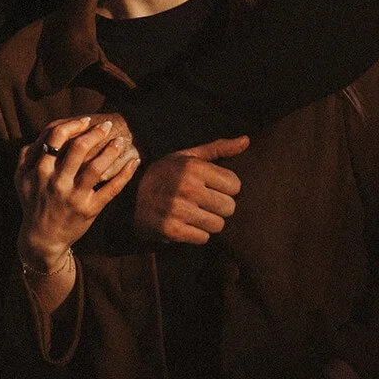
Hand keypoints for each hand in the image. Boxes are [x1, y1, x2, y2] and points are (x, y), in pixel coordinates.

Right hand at [15, 114, 139, 266]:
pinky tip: (134, 162)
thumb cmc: (33, 204)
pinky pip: (111, 189)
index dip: (72, 125)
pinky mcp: (89, 210)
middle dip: (95, 132)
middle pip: (78, 148)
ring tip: (121, 140)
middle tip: (107, 125)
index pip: (56, 138)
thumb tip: (39, 136)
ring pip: (96, 167)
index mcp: (40, 171)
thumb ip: (26, 156)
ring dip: (112, 150)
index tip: (85, 120)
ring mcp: (74, 197)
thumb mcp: (21, 180)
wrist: (42, 239)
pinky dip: (125, 174)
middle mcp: (56, 183)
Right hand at [133, 135, 249, 245]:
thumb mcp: (189, 156)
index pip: (235, 185)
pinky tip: (186, 224)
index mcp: (193, 167)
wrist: (131, 197)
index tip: (213, 187)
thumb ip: (219, 148)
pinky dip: (197, 234)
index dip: (227, 188)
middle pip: (229, 207)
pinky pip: (203, 238)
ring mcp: (177, 209)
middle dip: (220, 207)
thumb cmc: (167, 174)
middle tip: (205, 203)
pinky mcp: (170, 230)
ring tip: (195, 214)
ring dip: (209, 222)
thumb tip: (247, 140)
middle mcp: (186, 187)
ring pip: (218, 225)